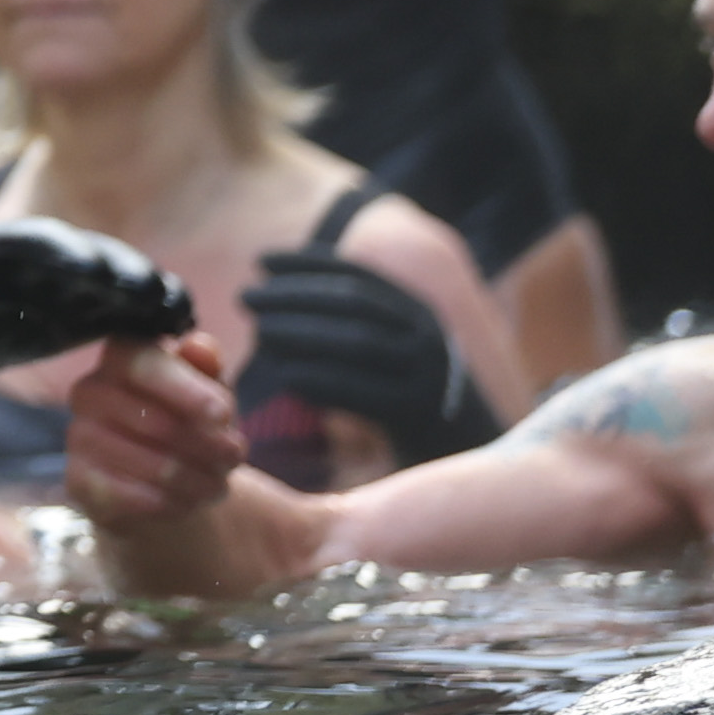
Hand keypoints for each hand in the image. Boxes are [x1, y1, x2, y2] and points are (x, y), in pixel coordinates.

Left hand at [0, 215, 194, 426]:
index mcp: (3, 244)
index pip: (45, 246)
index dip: (73, 258)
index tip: (99, 275)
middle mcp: (39, 256)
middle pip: (92, 258)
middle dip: (125, 274)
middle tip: (158, 297)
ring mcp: (63, 283)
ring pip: (115, 282)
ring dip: (148, 295)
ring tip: (182, 316)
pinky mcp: (78, 310)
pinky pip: (119, 309)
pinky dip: (147, 317)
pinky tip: (178, 333)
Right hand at [60, 328, 242, 527]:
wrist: (164, 482)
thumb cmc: (188, 425)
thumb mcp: (208, 395)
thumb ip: (207, 370)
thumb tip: (201, 347)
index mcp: (121, 358)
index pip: (142, 364)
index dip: (184, 390)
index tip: (221, 415)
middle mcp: (90, 391)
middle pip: (150, 419)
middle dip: (203, 444)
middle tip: (234, 456)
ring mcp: (79, 436)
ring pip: (145, 461)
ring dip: (192, 479)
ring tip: (217, 485)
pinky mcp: (78, 479)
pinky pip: (127, 495)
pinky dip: (166, 502)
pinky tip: (185, 501)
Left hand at [241, 246, 487, 467]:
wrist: (467, 454)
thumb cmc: (409, 400)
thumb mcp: (390, 353)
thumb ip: (350, 326)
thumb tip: (277, 301)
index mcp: (416, 312)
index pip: (358, 274)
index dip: (308, 263)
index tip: (260, 259)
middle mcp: (426, 335)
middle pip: (354, 303)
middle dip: (295, 295)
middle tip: (245, 297)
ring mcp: (428, 374)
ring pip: (359, 343)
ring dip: (302, 333)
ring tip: (258, 332)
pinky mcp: (421, 415)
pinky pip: (366, 392)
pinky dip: (323, 381)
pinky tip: (286, 376)